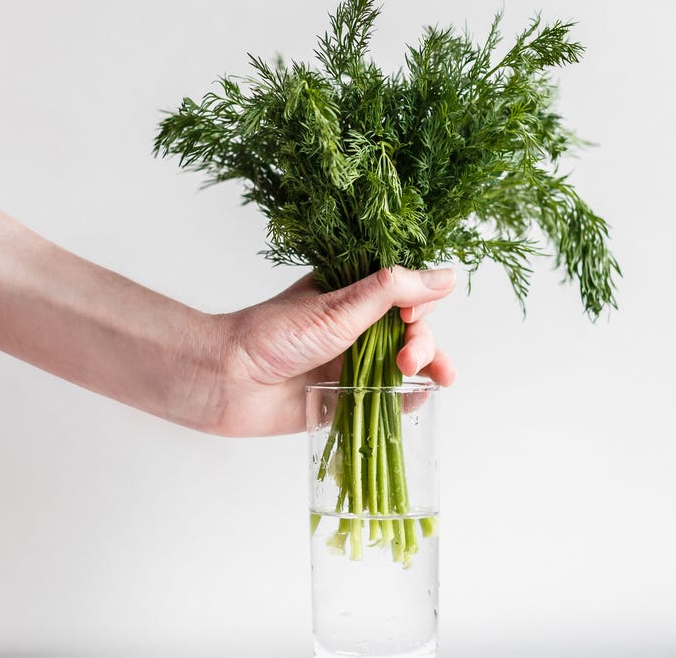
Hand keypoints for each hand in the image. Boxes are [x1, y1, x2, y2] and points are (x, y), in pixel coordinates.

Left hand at [186, 267, 457, 436]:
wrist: (230, 381)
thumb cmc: (275, 334)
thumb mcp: (341, 306)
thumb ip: (393, 290)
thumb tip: (446, 276)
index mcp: (355, 292)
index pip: (408, 292)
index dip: (421, 304)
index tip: (412, 315)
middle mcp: (359, 325)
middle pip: (414, 330)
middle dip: (424, 343)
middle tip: (408, 358)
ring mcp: (355, 362)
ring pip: (408, 364)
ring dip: (427, 368)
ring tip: (430, 378)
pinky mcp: (349, 397)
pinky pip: (391, 399)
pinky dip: (410, 399)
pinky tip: (418, 398)